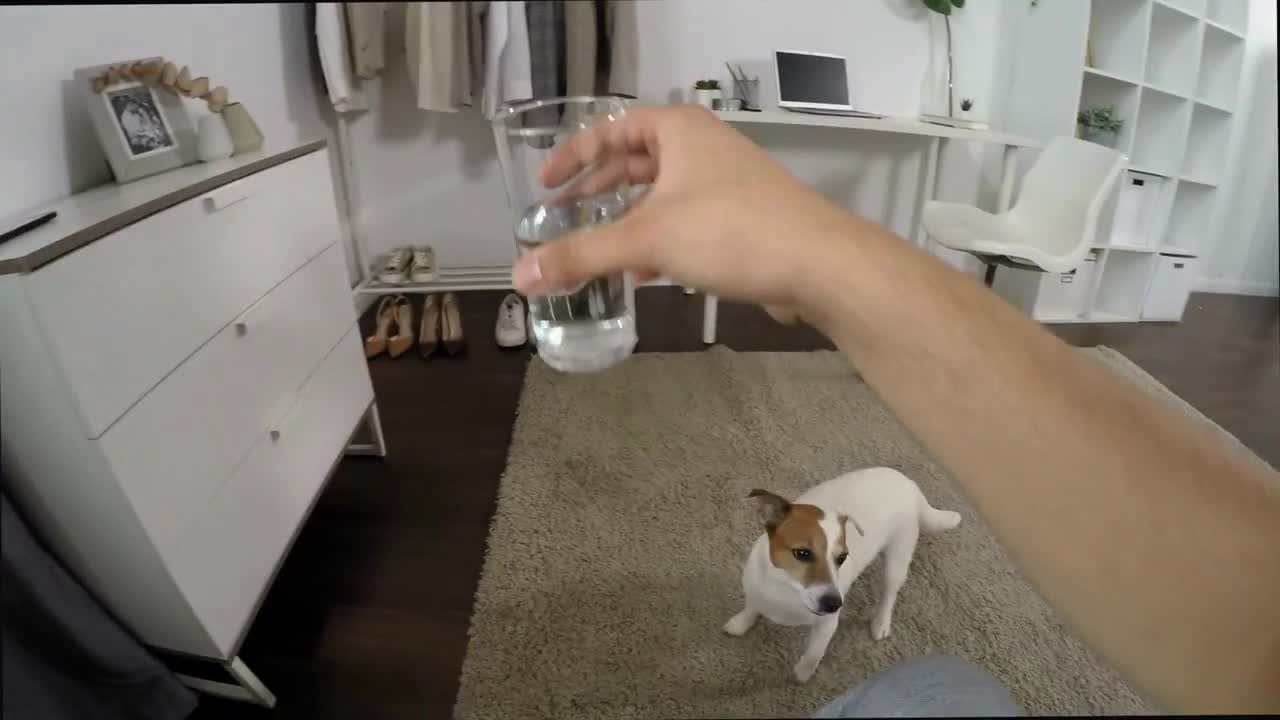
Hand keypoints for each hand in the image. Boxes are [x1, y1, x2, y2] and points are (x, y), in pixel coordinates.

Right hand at [510, 105, 856, 320]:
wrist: (819, 264)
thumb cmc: (732, 232)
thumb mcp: (647, 240)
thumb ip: (582, 254)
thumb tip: (521, 273)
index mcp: (679, 131)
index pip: (612, 129)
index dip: (574, 154)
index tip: (546, 183)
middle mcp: (703, 148)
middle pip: (636, 162)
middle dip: (598, 192)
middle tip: (564, 217)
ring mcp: (726, 183)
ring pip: (662, 196)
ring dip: (627, 222)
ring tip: (596, 248)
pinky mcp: (742, 219)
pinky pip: (686, 222)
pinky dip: (657, 241)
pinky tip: (642, 273)